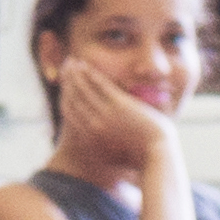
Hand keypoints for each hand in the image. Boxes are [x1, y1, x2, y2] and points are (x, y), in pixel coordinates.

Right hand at [46, 61, 174, 182]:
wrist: (156, 153)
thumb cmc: (138, 156)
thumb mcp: (111, 156)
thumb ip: (97, 146)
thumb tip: (89, 139)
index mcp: (89, 137)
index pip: (69, 111)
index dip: (64, 95)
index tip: (63, 84)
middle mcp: (93, 126)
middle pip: (73, 98)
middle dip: (67, 80)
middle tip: (64, 67)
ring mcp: (106, 115)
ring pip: (84, 89)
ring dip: (76, 74)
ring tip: (72, 62)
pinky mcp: (120, 105)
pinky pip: (100, 85)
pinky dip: (91, 74)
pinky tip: (86, 66)